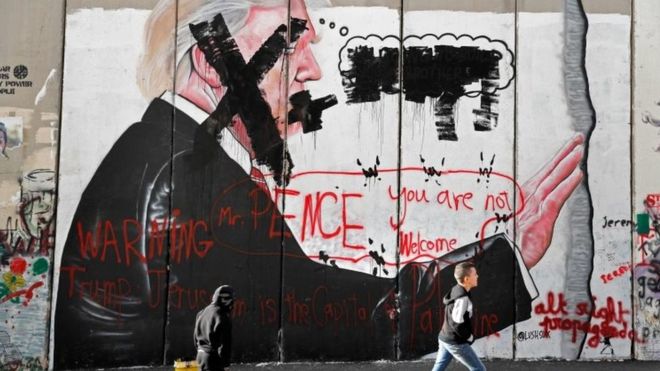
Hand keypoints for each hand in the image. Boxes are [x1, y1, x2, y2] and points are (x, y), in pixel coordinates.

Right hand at [509, 133, 584, 268]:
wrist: (499, 265)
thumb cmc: (507, 250)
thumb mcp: (516, 234)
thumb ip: (523, 222)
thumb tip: (522, 216)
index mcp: (523, 203)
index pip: (543, 178)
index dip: (556, 162)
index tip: (569, 149)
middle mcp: (527, 202)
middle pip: (548, 174)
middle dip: (563, 155)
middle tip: (577, 140)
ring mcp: (532, 210)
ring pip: (551, 182)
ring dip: (566, 164)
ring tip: (578, 150)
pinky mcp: (538, 221)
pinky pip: (555, 199)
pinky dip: (566, 185)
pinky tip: (577, 174)